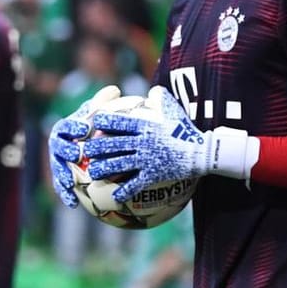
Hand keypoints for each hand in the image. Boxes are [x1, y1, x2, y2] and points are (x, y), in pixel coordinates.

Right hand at [47, 84, 119, 208]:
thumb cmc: (95, 128)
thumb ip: (105, 104)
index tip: (85, 129)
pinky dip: (65, 195)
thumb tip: (115, 91)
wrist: (87, 144)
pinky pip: (61, 187)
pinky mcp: (60, 177)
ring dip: (62, 175)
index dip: (74, 126)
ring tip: (70, 183)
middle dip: (66, 150)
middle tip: (77, 155)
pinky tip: (74, 204)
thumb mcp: (100, 115)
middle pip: (58, 147)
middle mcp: (57, 144)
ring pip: (57, 168)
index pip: (67, 125)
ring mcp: (57, 161)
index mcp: (65, 128)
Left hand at [83, 85, 258, 202]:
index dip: (103, 121)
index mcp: (144, 125)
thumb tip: (153, 91)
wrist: (201, 152)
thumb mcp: (174, 110)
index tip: (93, 123)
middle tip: (85, 151)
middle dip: (96, 147)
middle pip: (112, 144)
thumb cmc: (185, 129)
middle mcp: (142, 142)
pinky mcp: (153, 174)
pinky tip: (115, 197)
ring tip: (93, 173)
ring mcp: (146, 159)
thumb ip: (161, 98)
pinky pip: (135, 184)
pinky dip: (124, 191)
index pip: (119, 121)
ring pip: (118, 164)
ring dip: (103, 169)